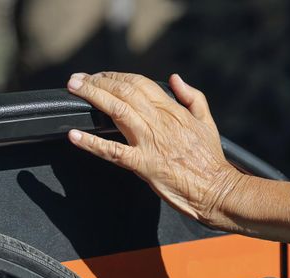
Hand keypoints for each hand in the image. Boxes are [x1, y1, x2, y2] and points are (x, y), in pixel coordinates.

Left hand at [66, 72, 242, 228]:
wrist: (216, 190)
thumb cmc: (211, 159)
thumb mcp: (206, 121)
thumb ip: (192, 97)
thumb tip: (175, 79)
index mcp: (172, 110)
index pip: (139, 83)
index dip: (116, 76)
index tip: (100, 76)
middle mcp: (158, 121)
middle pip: (124, 91)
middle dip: (97, 81)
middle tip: (77, 80)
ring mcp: (149, 142)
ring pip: (117, 111)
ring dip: (92, 97)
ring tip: (73, 89)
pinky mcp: (143, 165)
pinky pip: (112, 151)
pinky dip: (91, 143)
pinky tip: (74, 135)